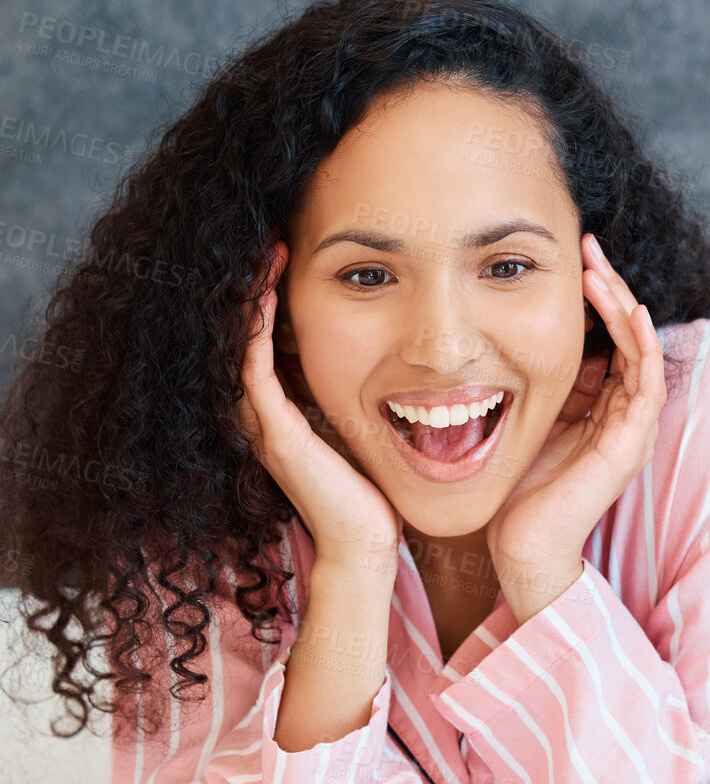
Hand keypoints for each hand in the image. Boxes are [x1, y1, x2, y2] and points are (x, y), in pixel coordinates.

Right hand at [235, 241, 400, 575]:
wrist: (366, 547)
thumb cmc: (374, 494)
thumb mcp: (365, 431)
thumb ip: (364, 399)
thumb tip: (392, 367)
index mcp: (285, 410)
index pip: (268, 339)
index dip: (271, 295)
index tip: (290, 251)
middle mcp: (265, 413)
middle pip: (246, 334)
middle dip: (255, 285)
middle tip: (268, 236)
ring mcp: (264, 423)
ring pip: (242, 344)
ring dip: (250, 295)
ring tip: (262, 250)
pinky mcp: (275, 435)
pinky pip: (254, 370)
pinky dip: (256, 330)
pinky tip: (265, 292)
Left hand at [486, 233, 667, 619]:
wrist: (521, 548)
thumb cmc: (516, 492)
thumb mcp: (522, 421)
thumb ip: (531, 386)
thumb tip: (505, 338)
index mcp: (600, 408)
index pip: (609, 339)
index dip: (597, 297)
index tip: (572, 258)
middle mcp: (623, 415)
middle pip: (630, 336)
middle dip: (611, 289)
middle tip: (588, 247)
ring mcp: (632, 430)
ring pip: (641, 351)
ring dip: (624, 306)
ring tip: (600, 270)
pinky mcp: (630, 445)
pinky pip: (646, 383)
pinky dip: (638, 343)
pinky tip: (624, 310)